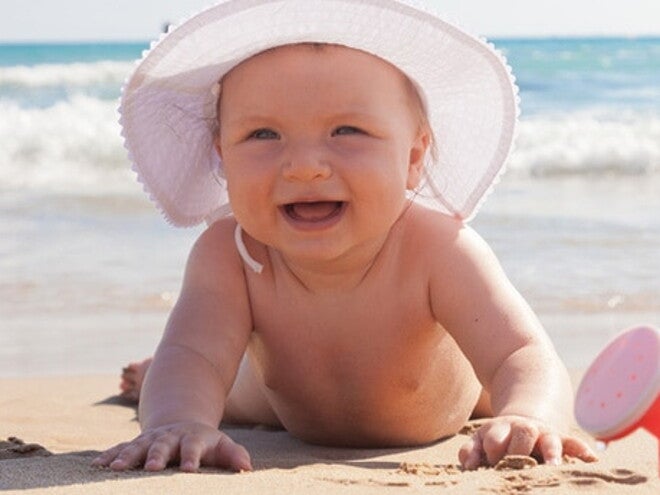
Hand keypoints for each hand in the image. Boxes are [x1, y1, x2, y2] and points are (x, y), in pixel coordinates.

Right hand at [93, 422, 251, 471]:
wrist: (181, 423)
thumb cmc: (206, 443)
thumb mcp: (222, 446)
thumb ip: (234, 455)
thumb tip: (247, 468)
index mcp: (192, 438)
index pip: (193, 447)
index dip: (192, 457)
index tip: (190, 470)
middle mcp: (169, 437)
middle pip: (162, 445)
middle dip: (157, 456)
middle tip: (153, 468)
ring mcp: (150, 439)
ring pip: (137, 446)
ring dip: (127, 457)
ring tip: (118, 469)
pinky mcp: (136, 443)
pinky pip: (120, 449)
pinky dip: (109, 456)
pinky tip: (97, 466)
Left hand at [458, 415, 596, 469]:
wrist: (525, 421)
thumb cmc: (499, 440)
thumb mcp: (480, 441)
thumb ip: (470, 452)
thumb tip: (469, 466)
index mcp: (500, 430)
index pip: (494, 439)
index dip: (492, 451)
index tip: (491, 463)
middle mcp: (523, 429)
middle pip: (523, 432)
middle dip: (520, 449)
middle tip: (517, 465)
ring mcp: (544, 434)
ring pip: (550, 439)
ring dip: (552, 452)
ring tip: (554, 466)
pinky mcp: (562, 439)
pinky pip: (574, 443)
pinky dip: (582, 451)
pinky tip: (592, 460)